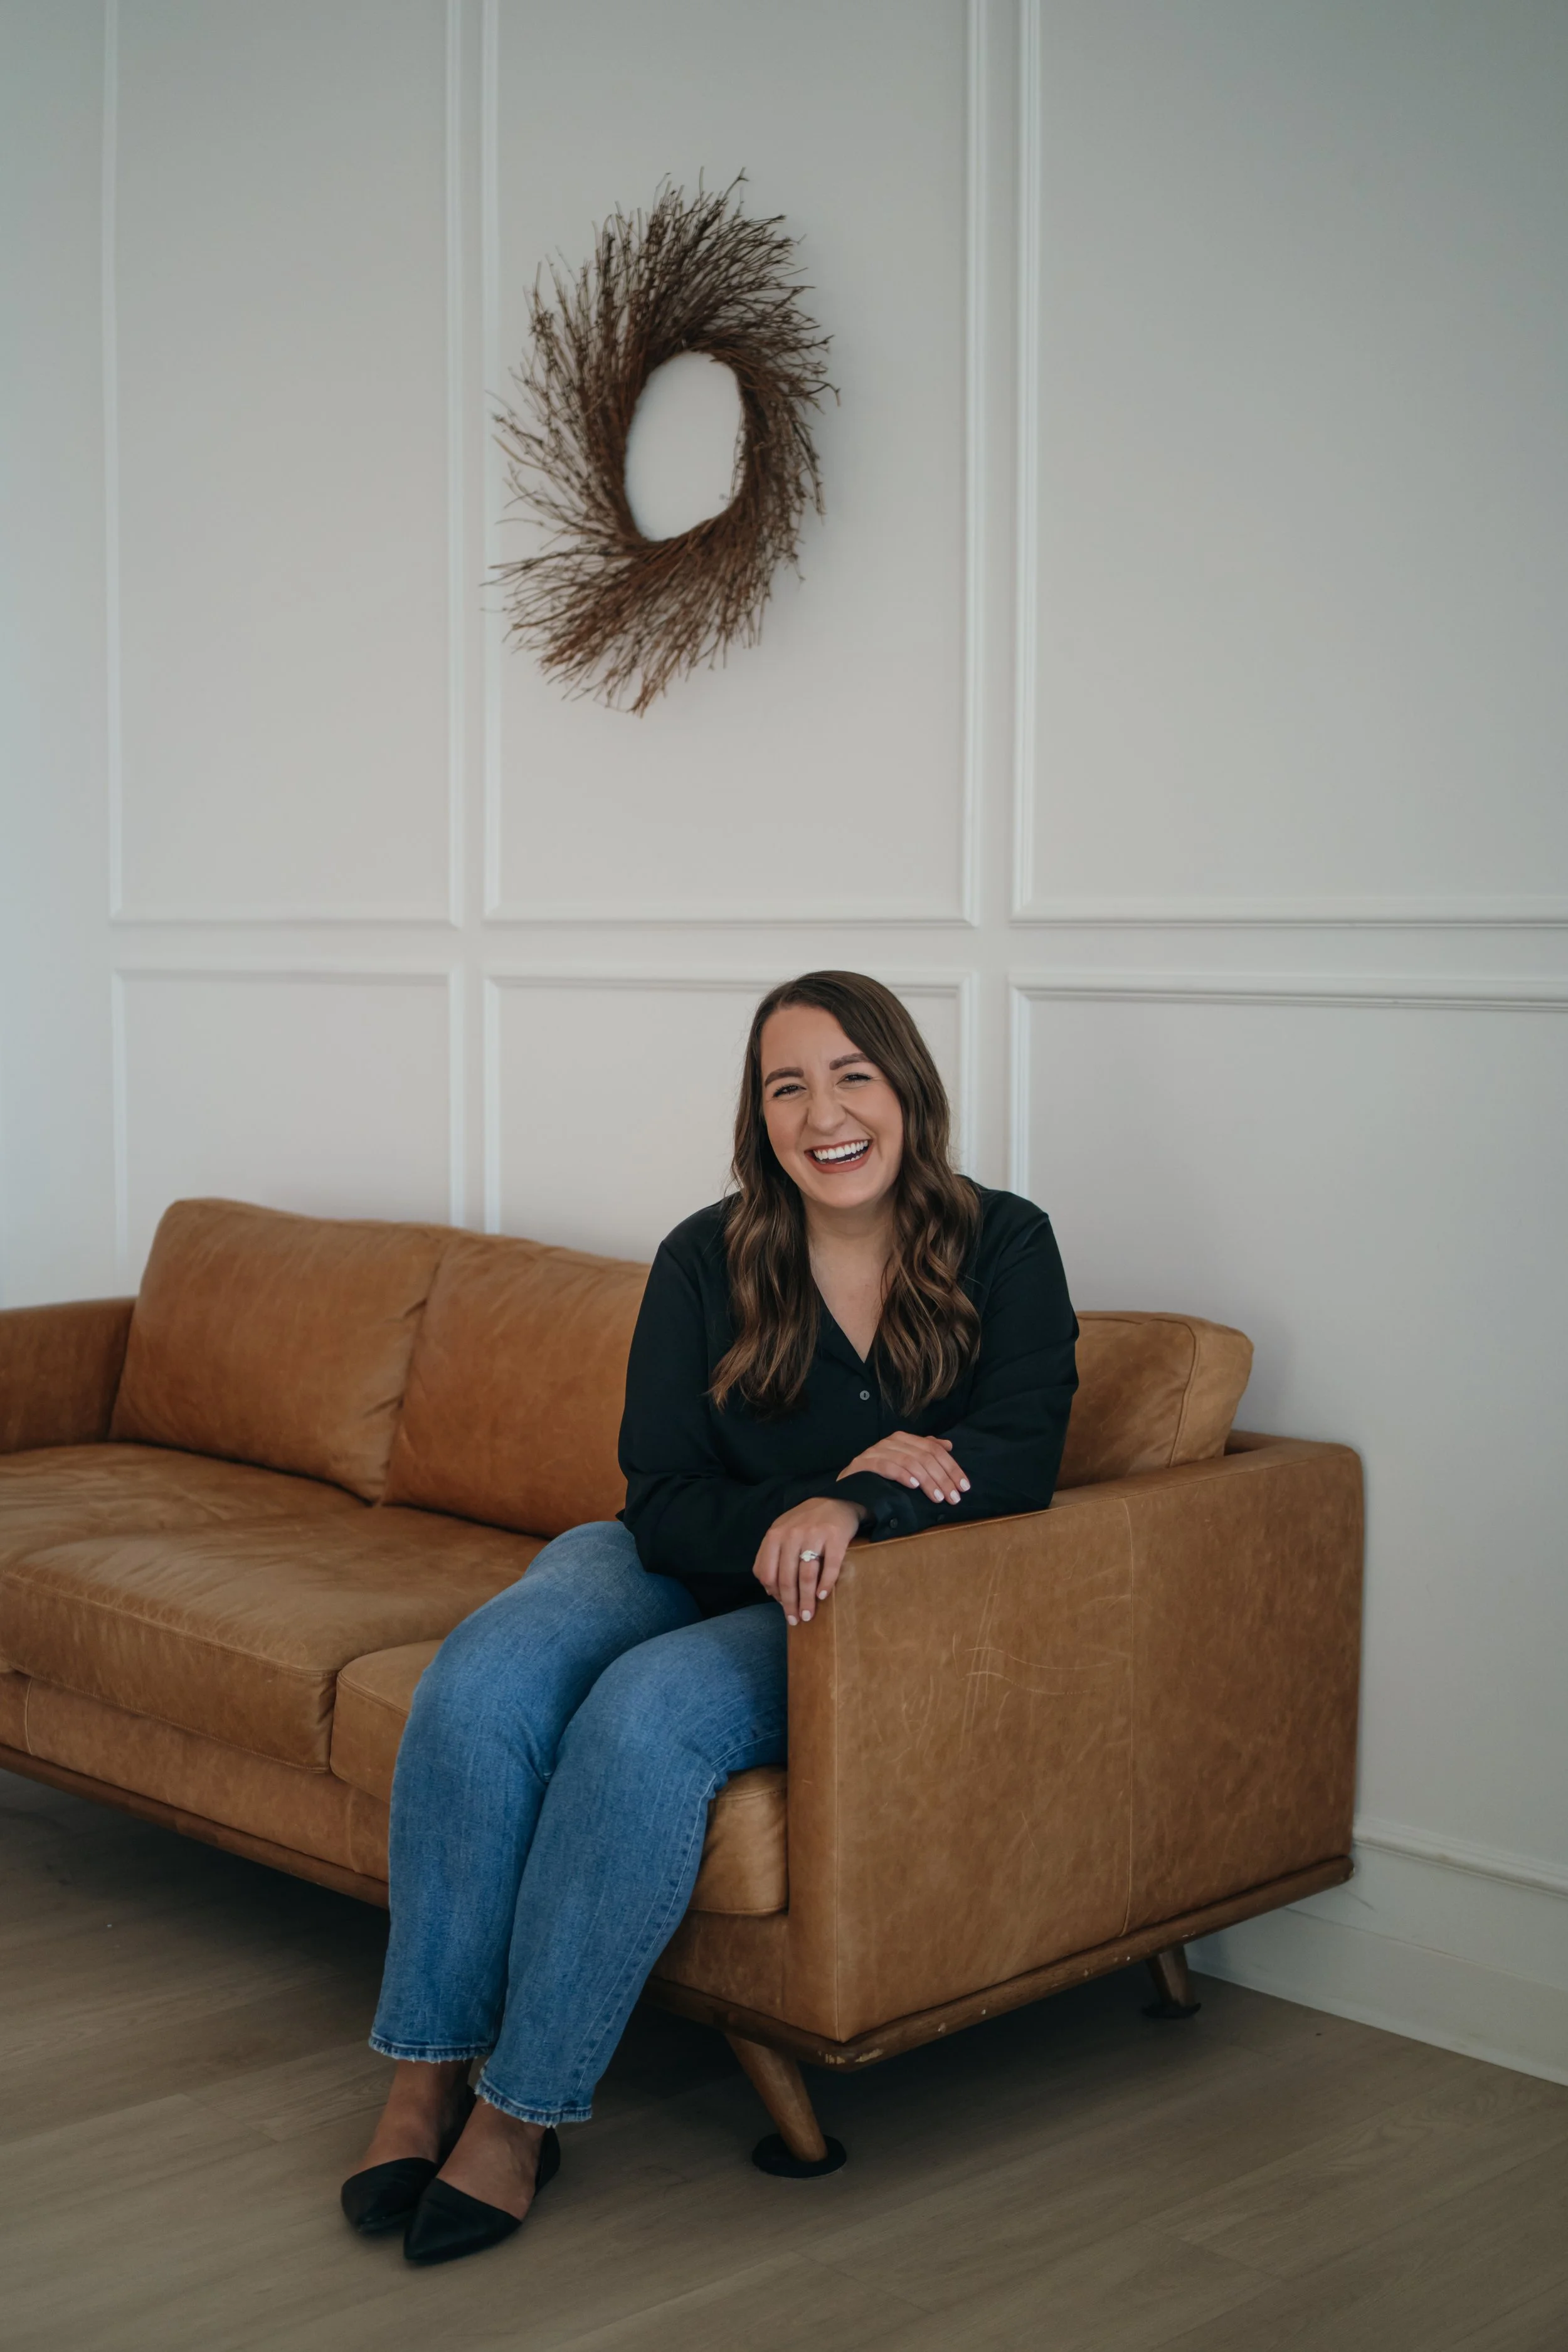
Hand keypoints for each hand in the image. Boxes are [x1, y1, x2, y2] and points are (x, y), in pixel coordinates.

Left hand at [752, 1498, 864, 1624]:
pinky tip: (823, 1596)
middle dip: (791, 1604)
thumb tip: (771, 1591)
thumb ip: (771, 1557)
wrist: (836, 1501)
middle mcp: (792, 1535)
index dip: (774, 1594)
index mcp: (774, 1535)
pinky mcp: (835, 1537)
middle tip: (796, 1619)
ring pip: (806, 1576)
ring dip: (807, 1600)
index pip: (767, 1573)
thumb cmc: (805, 1523)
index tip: (782, 1607)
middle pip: (787, 1578)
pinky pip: (830, 1566)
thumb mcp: (781, 1533)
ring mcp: (814, 1535)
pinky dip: (826, 1584)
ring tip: (808, 1614)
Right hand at [838, 1431, 969, 1504]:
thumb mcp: (906, 1465)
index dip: (952, 1467)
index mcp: (903, 1439)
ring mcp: (875, 1451)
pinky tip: (914, 1486)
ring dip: (927, 1481)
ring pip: (909, 1461)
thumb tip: (948, 1444)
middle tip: (954, 1498)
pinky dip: (902, 1475)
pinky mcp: (862, 1464)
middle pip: (924, 1455)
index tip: (965, 1487)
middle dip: (943, 1478)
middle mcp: (890, 1442)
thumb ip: (924, 1452)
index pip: (934, 1449)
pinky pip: (886, 1466)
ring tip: (939, 1497)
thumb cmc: (881, 1481)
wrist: (848, 1494)